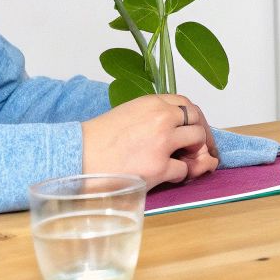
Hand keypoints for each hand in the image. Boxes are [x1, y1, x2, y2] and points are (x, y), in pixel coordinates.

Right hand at [81, 94, 218, 186]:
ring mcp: (163, 142)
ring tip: (184, 162)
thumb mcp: (128, 114)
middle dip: (201, 135)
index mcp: (152, 103)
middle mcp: (161, 117)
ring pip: (198, 141)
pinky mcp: (159, 167)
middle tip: (197, 149)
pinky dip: (181, 174)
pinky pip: (184, 169)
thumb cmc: (97, 139)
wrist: (78, 157)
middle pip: (197, 120)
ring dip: (195, 153)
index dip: (194, 119)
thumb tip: (174, 128)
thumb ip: (152, 116)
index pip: (186, 104)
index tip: (195, 129)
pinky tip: (169, 176)